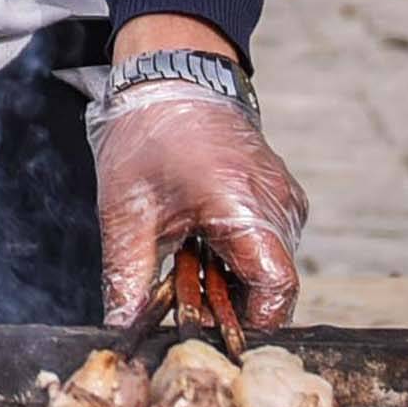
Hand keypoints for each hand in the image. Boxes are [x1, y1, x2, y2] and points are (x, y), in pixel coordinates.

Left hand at [95, 75, 306, 330]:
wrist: (171, 75)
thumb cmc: (148, 134)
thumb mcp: (126, 213)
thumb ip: (128, 279)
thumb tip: (122, 331)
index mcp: (246, 208)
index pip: (276, 292)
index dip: (245, 324)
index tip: (205, 327)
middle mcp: (279, 206)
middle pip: (271, 287)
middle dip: (227, 304)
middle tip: (179, 294)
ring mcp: (286, 200)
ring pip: (269, 268)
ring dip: (229, 280)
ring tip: (186, 257)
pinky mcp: (281, 196)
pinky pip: (268, 244)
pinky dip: (237, 255)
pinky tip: (201, 240)